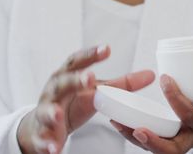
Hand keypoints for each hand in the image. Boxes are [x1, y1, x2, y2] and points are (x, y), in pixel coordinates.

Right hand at [17, 45, 154, 153]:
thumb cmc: (71, 102)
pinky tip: (54, 148)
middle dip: (75, 80)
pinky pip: (43, 139)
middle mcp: (54, 91)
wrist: (42, 126)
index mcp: (67, 76)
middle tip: (90, 78)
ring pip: (48, 111)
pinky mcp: (42, 133)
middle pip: (63, 83)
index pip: (78, 61)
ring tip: (60, 115)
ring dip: (53, 113)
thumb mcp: (95, 91)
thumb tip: (151, 75)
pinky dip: (47, 143)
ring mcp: (46, 112)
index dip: (91, 55)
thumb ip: (121, 84)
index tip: (107, 49)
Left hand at [112, 56, 192, 153]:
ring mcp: (177, 142)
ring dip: (134, 139)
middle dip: (154, 142)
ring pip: (154, 150)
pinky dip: (131, 134)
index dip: (177, 99)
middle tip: (139, 128)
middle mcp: (191, 139)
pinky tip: (117, 121)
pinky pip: (147, 143)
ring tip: (117, 122)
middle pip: (171, 150)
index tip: (165, 79)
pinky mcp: (166, 140)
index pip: (190, 116)